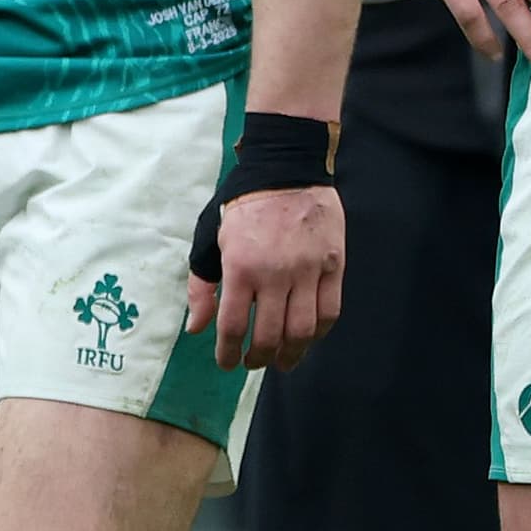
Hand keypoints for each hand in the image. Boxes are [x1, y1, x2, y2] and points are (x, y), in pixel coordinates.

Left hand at [191, 187, 343, 370]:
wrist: (286, 167)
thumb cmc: (242, 204)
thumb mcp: (209, 238)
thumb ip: (202, 285)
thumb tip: (196, 328)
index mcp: (240, 266)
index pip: (233, 326)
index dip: (228, 353)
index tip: (227, 363)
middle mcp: (275, 273)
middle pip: (270, 336)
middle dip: (259, 358)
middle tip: (253, 362)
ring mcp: (308, 270)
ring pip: (303, 330)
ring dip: (291, 354)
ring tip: (282, 361)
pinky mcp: (334, 265)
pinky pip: (330, 311)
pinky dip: (319, 333)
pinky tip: (307, 338)